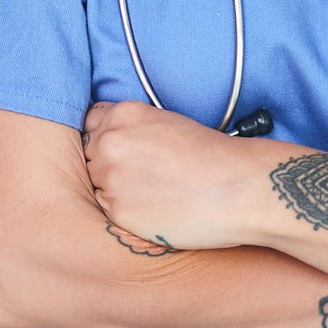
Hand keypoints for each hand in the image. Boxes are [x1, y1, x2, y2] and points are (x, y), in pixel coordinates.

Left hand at [82, 101, 273, 251]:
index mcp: (124, 115)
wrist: (238, 188)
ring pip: (97, 185)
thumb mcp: (167, 122)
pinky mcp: (118, 210)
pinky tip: (154, 209)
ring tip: (152, 194)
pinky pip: (108, 211)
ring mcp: (110, 177)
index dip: (105, 139)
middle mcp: (110, 142)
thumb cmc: (213, 157)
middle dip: (108, 166)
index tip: (121, 152)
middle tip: (142, 177)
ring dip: (114, 190)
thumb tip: (111, 142)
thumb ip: (132, 129)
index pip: (91, 123)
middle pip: (89, 156)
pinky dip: (125, 212)